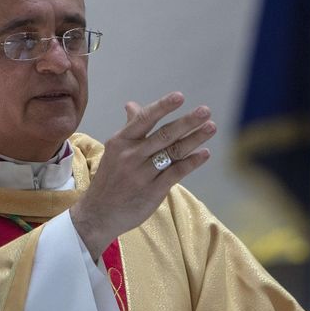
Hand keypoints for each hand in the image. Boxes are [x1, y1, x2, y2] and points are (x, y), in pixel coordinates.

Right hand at [70, 91, 215, 259]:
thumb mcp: (114, 151)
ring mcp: (142, 174)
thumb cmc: (110, 179)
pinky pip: (176, 173)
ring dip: (195, 139)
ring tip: (211, 127)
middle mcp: (131, 156)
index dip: (162, 107)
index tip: (180, 96)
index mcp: (120, 142)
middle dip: (187, 122)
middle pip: (164, 134)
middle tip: (205, 111)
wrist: (98, 214)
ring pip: (173, 152)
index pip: (144, 119)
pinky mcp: (153, 191)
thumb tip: (132, 105)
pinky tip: (205, 153)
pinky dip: (192, 162)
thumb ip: (129, 128)